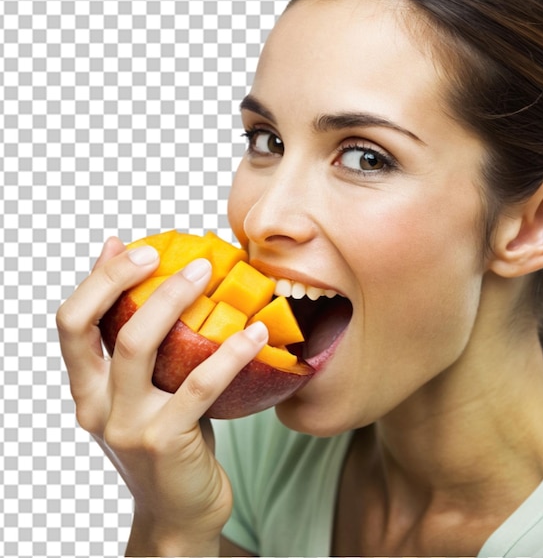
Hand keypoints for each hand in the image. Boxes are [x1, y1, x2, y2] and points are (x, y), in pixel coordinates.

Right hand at [56, 237, 266, 555]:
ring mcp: (128, 426)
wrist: (179, 511)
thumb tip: (126, 265)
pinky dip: (230, 351)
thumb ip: (136, 340)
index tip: (133, 248)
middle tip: (177, 255)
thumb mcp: (143, 391)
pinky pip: (200, 383)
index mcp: (88, 389)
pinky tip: (256, 332)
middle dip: (129, 279)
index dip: (97, 279)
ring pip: (139, 346)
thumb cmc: (167, 438)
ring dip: (176, 300)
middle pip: (98, 327)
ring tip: (210, 273)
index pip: (70, 323)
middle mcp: (96, 407)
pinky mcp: (166, 442)